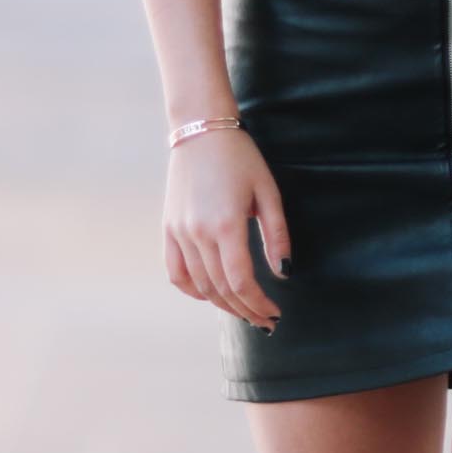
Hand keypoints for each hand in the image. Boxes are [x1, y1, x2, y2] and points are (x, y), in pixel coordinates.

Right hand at [161, 123, 288, 331]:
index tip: (275, 313)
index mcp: (226, 225)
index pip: (241, 282)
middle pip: (221, 289)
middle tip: (265, 321)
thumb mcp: (268, 192)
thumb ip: (276, 235)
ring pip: (199, 285)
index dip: (259, 304)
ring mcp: (179, 233)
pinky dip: (192, 290)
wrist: (201, 131)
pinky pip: (176, 272)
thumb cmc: (241, 158)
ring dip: (222, 305)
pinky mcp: (168, 228)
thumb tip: (283, 273)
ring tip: (243, 311)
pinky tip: (210, 295)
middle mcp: (198, 234)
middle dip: (245, 310)